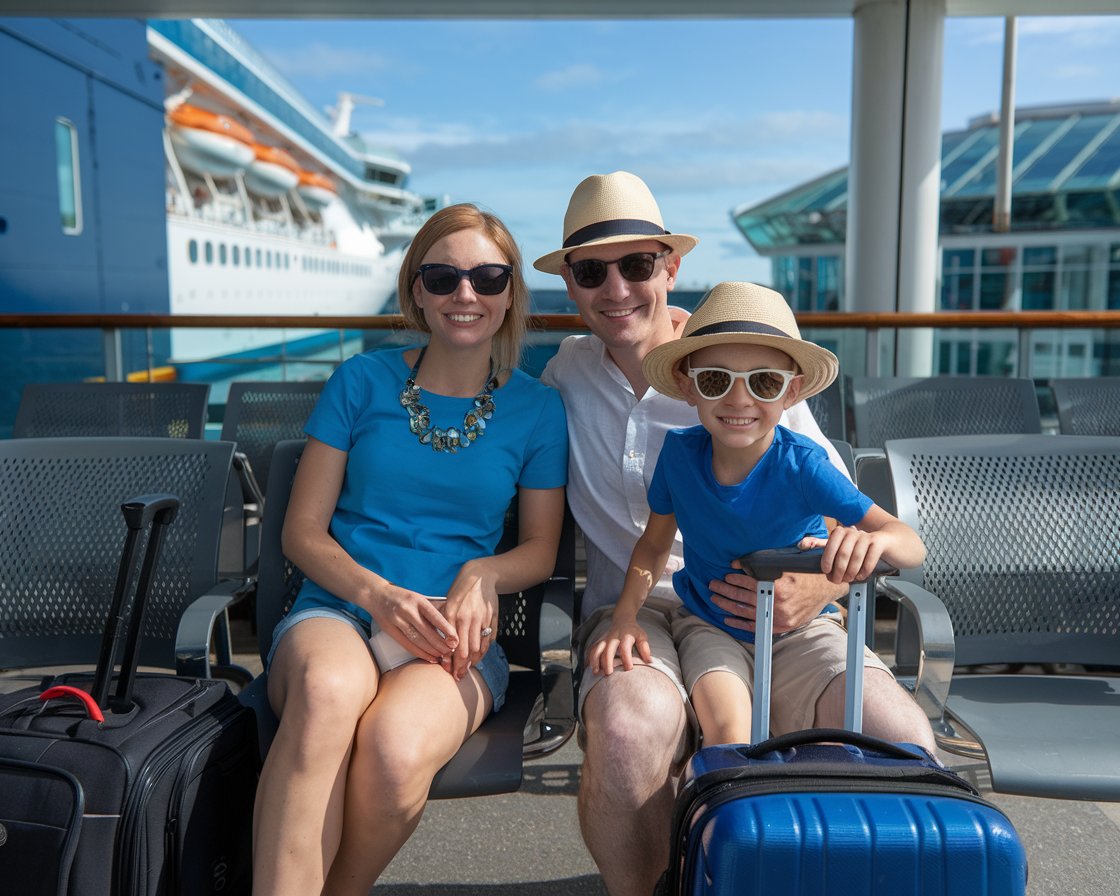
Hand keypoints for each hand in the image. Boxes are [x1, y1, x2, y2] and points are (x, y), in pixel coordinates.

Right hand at [371, 586, 457, 663]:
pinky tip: (429, 657)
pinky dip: (419, 653)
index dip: (446, 630)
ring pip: (417, 640)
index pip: (435, 617)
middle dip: (441, 644)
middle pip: (427, 632)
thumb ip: (432, 609)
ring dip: (431, 651)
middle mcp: (407, 610)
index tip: (455, 640)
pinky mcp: (390, 630)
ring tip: (442, 656)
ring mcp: (397, 620)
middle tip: (451, 651)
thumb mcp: (418, 598)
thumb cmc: (402, 597)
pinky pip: (407, 645)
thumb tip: (450, 625)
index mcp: (418, 600)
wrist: (376, 594)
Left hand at [443, 562, 499, 680]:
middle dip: (461, 666)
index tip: (447, 669)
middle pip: (464, 649)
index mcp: (451, 614)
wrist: (480, 577)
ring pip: (477, 647)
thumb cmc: (460, 591)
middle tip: (458, 676)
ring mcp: (480, 619)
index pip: (450, 643)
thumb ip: (444, 623)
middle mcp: (466, 618)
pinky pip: (487, 641)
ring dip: (472, 662)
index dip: (449, 659)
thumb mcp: (447, 603)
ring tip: (467, 670)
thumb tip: (440, 645)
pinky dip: (482, 652)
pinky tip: (477, 658)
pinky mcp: (490, 619)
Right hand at [586, 616, 651, 674]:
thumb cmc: (634, 632)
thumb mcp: (642, 637)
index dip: (626, 658)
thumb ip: (644, 648)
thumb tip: (649, 661)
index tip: (629, 669)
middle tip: (608, 673)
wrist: (623, 619)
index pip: (625, 647)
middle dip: (607, 661)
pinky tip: (587, 666)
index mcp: (626, 636)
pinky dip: (589, 657)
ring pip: (597, 648)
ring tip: (595, 672)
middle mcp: (614, 637)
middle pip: (608, 649)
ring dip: (595, 659)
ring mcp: (605, 639)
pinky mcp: (600, 641)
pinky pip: (592, 648)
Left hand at [709, 559, 845, 633]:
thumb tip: (738, 562)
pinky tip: (727, 618)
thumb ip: (763, 563)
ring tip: (715, 599)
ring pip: (746, 612)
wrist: (826, 589)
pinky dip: (740, 623)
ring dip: (727, 605)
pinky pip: (755, 626)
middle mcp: (777, 603)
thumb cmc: (805, 573)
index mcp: (778, 586)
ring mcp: (779, 616)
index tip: (725, 574)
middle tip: (713, 585)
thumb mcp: (786, 562)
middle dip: (725, 590)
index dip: (734, 578)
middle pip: (743, 598)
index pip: (748, 583)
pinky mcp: (781, 626)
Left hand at [800, 528, 887, 583]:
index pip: (829, 545)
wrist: (890, 541)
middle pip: (842, 554)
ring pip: (855, 558)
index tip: (826, 571)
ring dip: (851, 573)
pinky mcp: (879, 542)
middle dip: (839, 571)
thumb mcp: (841, 545)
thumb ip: (822, 545)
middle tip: (838, 580)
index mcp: (840, 531)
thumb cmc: (862, 546)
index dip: (826, 560)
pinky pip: (869, 559)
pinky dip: (864, 571)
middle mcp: (852, 531)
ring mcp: (866, 536)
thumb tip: (802, 544)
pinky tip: (861, 576)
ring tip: (849, 579)